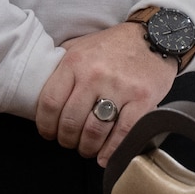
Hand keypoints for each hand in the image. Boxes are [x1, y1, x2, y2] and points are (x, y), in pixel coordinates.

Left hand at [34, 22, 178, 166]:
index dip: (45, 125)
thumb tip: (40, 88)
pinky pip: (123, 133)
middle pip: (70, 122)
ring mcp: (120, 88)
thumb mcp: (80, 46)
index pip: (50, 102)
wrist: (155, 36)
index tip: (48, 133)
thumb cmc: (114, 45)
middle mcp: (94, 75)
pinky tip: (104, 156)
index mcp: (75, 62)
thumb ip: (61, 65)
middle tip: (69, 142)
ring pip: (94, 132)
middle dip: (66, 140)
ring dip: (86, 148)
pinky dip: (111, 151)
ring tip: (86, 149)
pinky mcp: (142, 100)